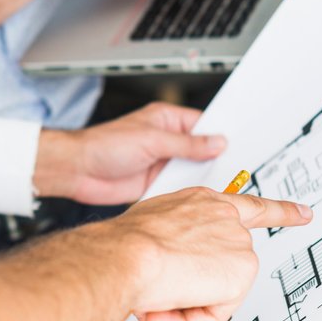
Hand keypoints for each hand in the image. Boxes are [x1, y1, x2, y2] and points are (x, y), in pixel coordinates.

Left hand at [35, 103, 226, 204]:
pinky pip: (180, 188)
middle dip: (218, 160)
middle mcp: (167, 141)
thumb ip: (186, 144)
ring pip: (193, 171)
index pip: (204, 125)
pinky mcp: (156, 184)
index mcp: (167, 120)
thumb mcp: (151, 140)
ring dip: (205, 179)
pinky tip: (205, 201)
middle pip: (202, 151)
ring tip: (228, 186)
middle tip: (242, 170)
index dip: (223, 134)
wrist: (76, 171)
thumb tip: (216, 142)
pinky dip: (191, 194)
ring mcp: (162, 163)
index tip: (244, 144)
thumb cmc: (103, 144)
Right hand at [100, 187, 312, 320]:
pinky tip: (171, 303)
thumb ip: (175, 242)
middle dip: (197, 287)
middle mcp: (226, 218)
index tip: (304, 213)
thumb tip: (175, 271)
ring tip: (158, 292)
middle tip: (162, 290)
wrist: (127, 255)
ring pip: (218, 292)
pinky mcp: (242, 271)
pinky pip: (217, 311)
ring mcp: (238, 244)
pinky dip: (191, 317)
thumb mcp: (152, 227)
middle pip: (227, 266)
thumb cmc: (126, 243)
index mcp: (203, 202)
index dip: (282, 211)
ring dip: (185, 302)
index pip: (251, 206)